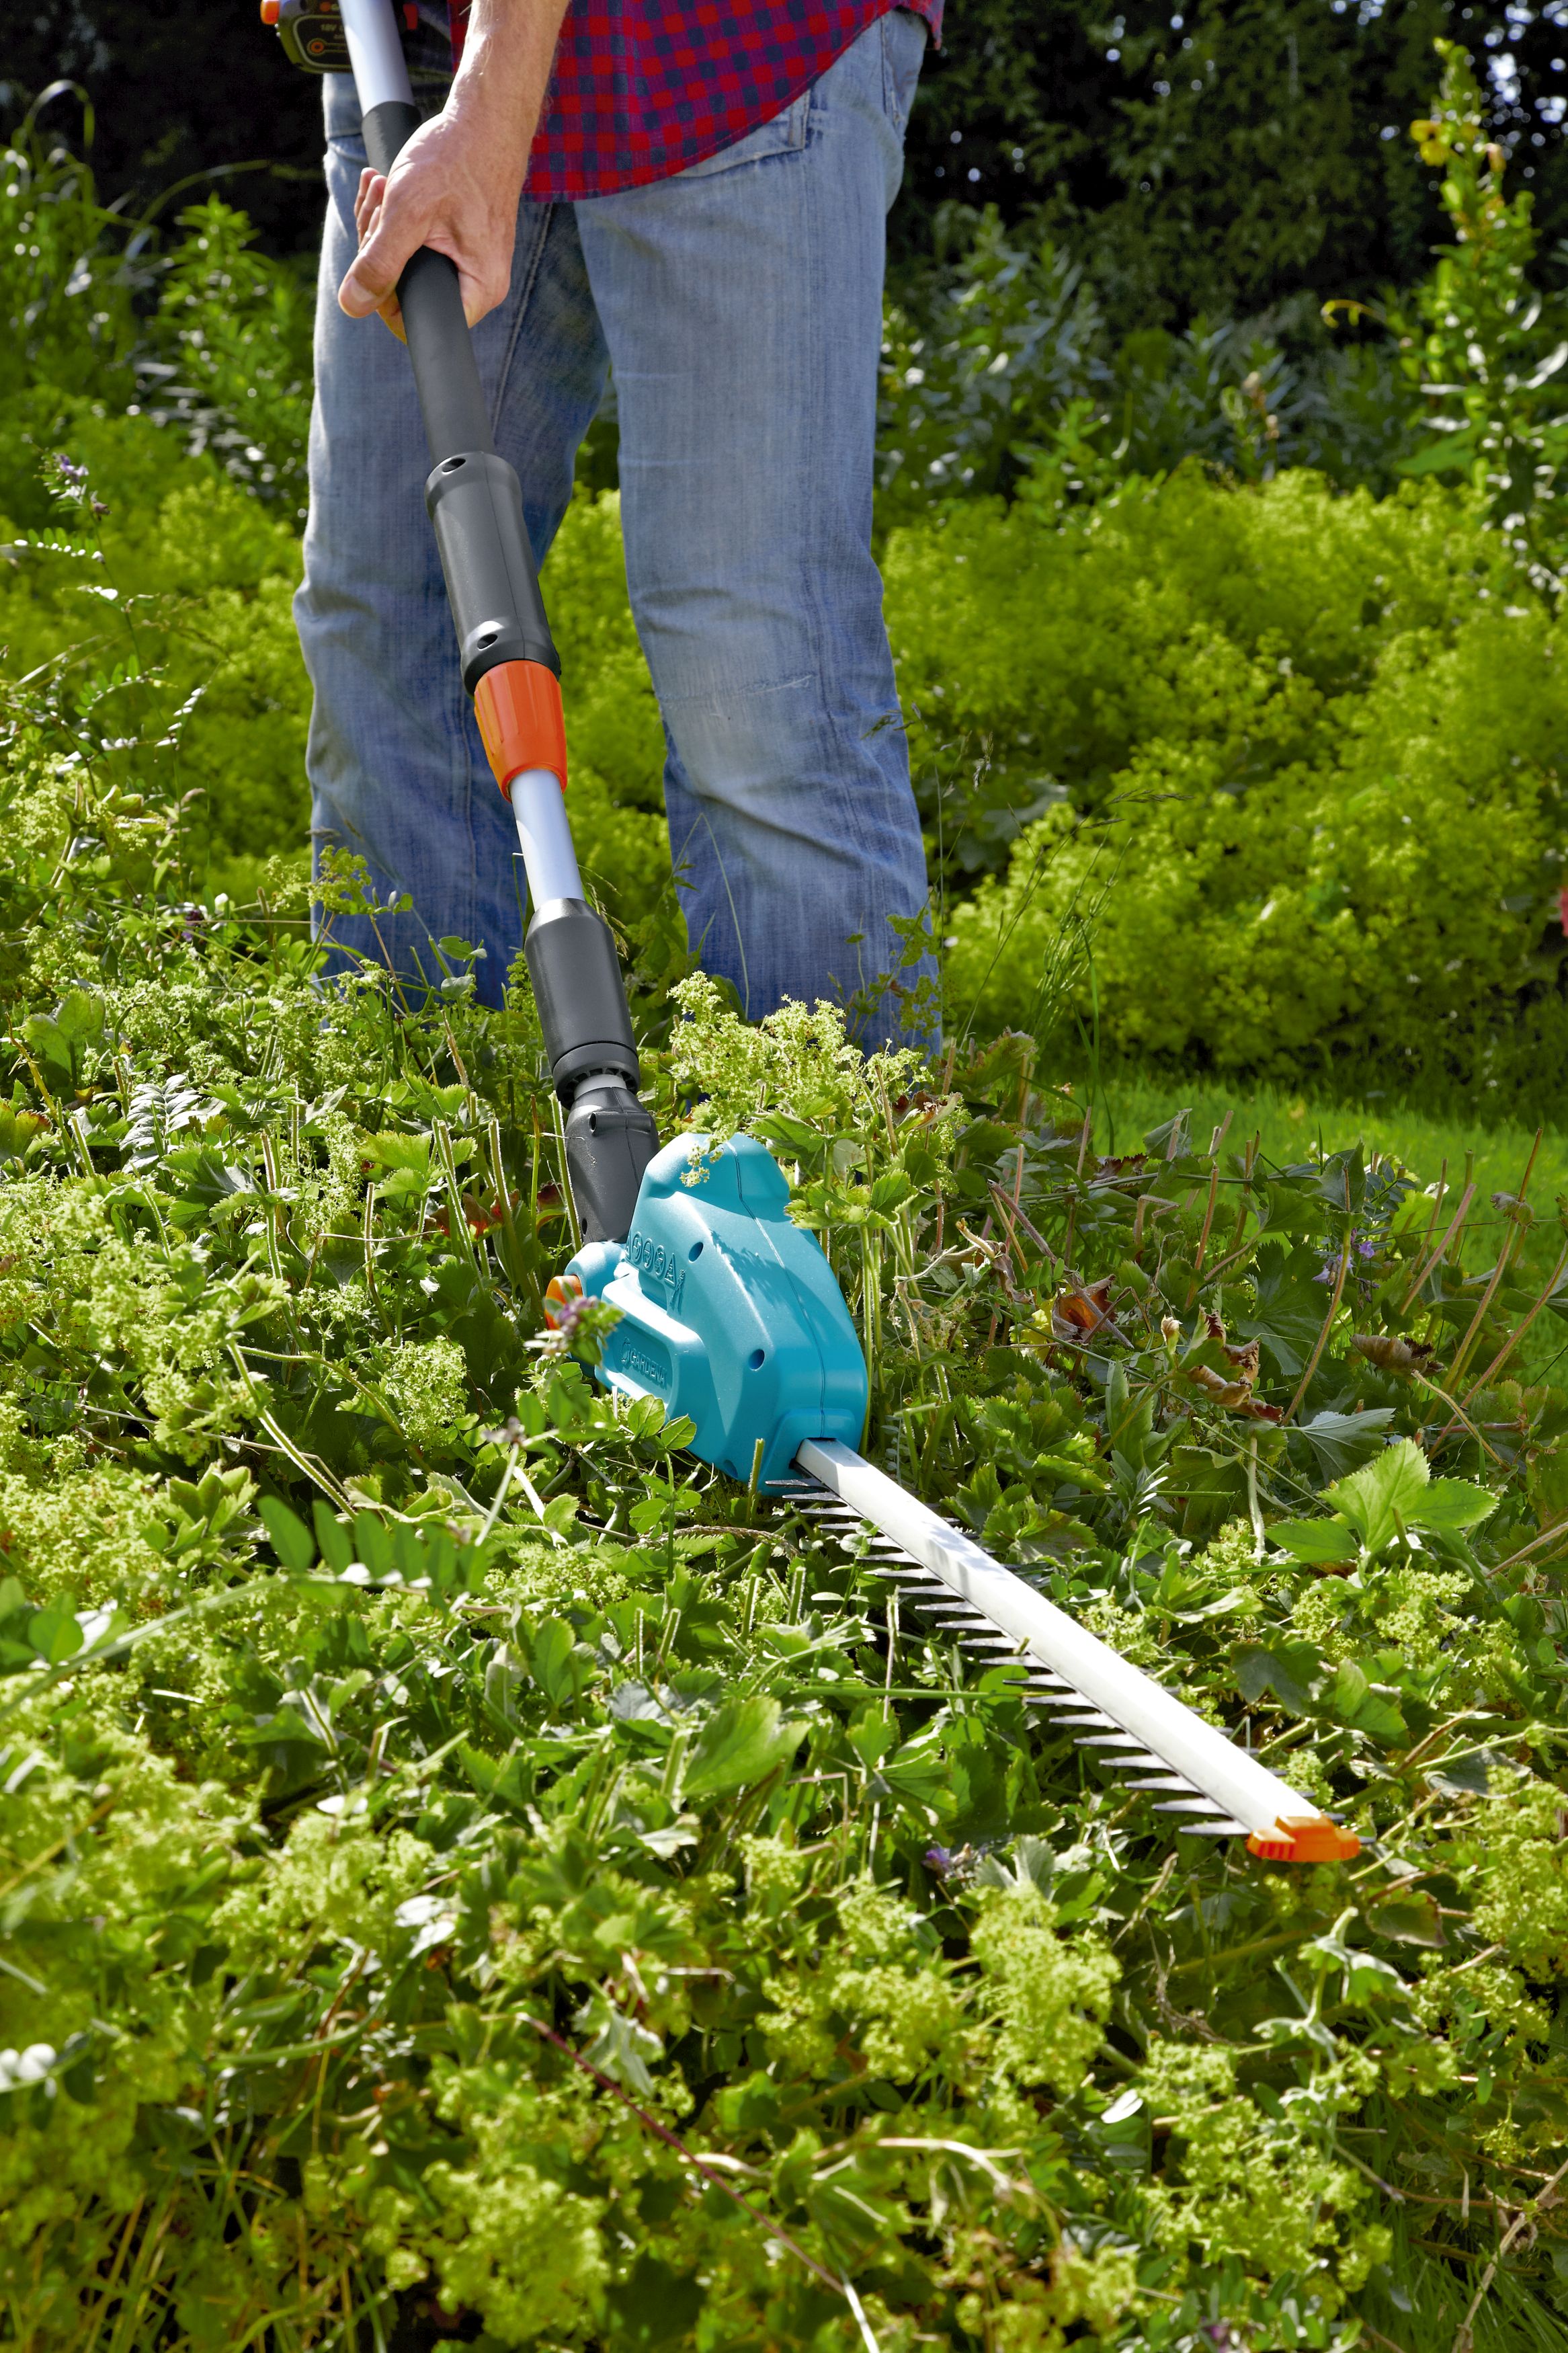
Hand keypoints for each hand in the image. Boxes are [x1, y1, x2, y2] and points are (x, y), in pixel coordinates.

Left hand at [339, 102, 524, 336]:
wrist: (485, 120)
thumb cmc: (456, 158)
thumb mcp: (408, 211)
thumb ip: (379, 262)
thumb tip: (352, 305)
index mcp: (477, 289)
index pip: (418, 324)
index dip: (383, 298)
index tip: (372, 255)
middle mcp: (477, 284)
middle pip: (407, 293)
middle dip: (377, 248)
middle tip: (378, 203)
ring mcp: (468, 263)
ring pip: (405, 265)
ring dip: (381, 226)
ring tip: (381, 186)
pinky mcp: (459, 243)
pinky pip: (415, 244)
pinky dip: (394, 217)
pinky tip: (387, 187)